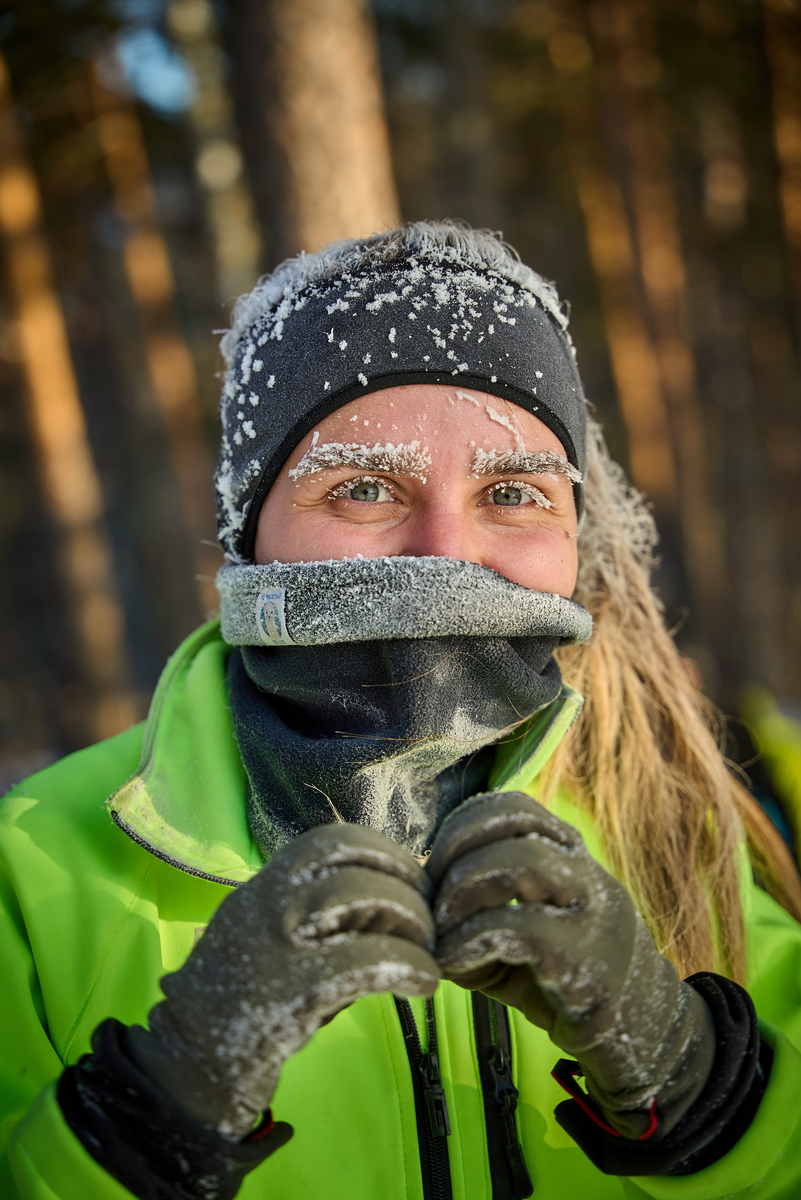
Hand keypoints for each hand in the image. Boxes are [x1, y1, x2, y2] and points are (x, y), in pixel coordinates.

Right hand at [128, 824, 439, 1138]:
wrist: (187, 1066)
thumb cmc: (244, 1001)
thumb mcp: (274, 937)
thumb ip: (320, 913)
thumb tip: (399, 901)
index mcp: (263, 886)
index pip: (332, 840)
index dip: (385, 853)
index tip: (414, 882)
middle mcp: (266, 902)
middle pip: (354, 864)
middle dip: (407, 887)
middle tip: (430, 922)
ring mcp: (275, 944)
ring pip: (361, 899)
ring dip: (412, 923)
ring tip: (427, 952)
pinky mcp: (290, 992)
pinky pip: (365, 961)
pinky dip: (407, 966)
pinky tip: (423, 984)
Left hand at [425, 792, 714, 1138]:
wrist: (650, 1043)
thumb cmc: (571, 986)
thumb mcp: (524, 939)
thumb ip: (480, 916)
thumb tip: (423, 913)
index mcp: (573, 860)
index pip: (515, 807)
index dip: (463, 829)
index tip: (436, 871)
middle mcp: (588, 876)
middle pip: (513, 828)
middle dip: (455, 859)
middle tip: (433, 906)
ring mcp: (594, 916)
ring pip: (522, 865)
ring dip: (464, 894)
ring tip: (444, 934)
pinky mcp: (591, 965)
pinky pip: (525, 930)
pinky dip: (475, 942)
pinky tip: (455, 965)